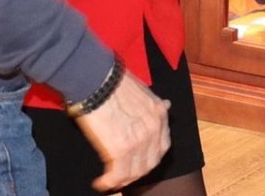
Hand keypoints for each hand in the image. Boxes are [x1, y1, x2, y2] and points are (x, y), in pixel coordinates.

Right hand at [73, 72, 170, 191]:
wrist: (97, 81)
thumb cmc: (115, 83)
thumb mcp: (144, 91)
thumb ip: (154, 104)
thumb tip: (167, 104)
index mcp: (159, 114)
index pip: (162, 146)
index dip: (151, 157)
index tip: (139, 162)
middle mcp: (153, 130)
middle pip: (150, 163)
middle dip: (137, 172)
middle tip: (124, 176)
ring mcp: (138, 142)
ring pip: (134, 173)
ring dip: (122, 180)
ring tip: (111, 182)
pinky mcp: (120, 151)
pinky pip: (117, 176)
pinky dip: (108, 183)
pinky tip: (100, 183)